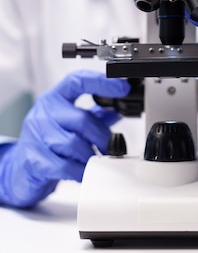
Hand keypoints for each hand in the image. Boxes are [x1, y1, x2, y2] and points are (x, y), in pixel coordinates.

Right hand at [0, 70, 129, 206]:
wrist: (21, 168)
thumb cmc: (49, 141)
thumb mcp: (70, 121)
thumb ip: (94, 114)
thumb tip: (120, 108)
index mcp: (55, 98)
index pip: (77, 81)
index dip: (101, 83)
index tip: (122, 88)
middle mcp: (44, 112)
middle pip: (81, 119)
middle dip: (102, 136)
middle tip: (112, 146)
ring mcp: (36, 135)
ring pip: (73, 144)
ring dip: (90, 155)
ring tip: (96, 159)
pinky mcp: (33, 159)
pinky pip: (64, 166)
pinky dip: (80, 171)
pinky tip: (84, 171)